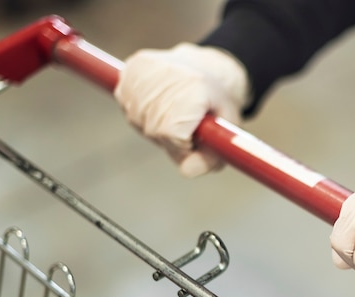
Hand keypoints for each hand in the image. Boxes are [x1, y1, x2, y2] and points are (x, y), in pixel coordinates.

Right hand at [114, 43, 249, 176]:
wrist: (206, 68)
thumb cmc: (217, 106)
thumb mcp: (226, 135)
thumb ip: (210, 160)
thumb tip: (187, 170)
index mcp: (196, 87)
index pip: (171, 133)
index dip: (181, 145)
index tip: (194, 138)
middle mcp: (168, 73)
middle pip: (154, 130)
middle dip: (169, 138)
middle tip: (187, 124)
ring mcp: (146, 69)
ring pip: (138, 120)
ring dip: (154, 125)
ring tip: (174, 110)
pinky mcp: (131, 67)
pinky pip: (128, 106)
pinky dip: (142, 111)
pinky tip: (159, 101)